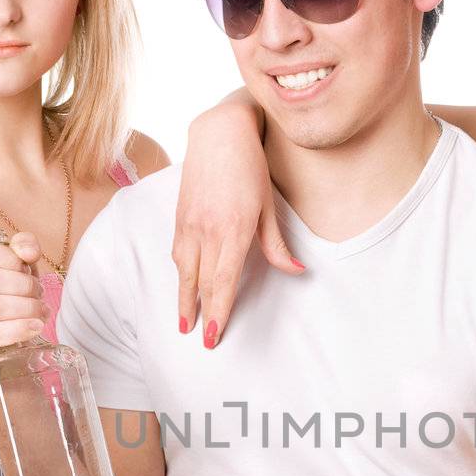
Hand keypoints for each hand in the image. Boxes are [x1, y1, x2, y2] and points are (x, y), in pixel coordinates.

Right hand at [0, 231, 47, 373]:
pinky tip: (35, 326)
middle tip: (39, 294)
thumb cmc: (2, 297)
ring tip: (40, 311)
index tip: (27, 270)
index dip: (11, 258)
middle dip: (24, 286)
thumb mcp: (14, 266)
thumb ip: (23, 246)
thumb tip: (29, 252)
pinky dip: (19, 329)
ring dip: (26, 308)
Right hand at [172, 101, 303, 346]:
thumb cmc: (250, 168)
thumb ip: (277, 245)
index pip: (223, 282)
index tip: (215, 334)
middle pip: (202, 283)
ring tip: (185, 322)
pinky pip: (178, 253)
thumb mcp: (269, 207)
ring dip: (185, 299)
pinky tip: (184, 286)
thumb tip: (297, 272)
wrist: (219, 135)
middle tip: (204, 340)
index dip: (219, 311)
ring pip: (184, 271)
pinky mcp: (179, 217)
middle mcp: (207, 231)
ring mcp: (189, 224)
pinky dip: (181, 274)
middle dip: (202, 314)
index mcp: (233, 230)